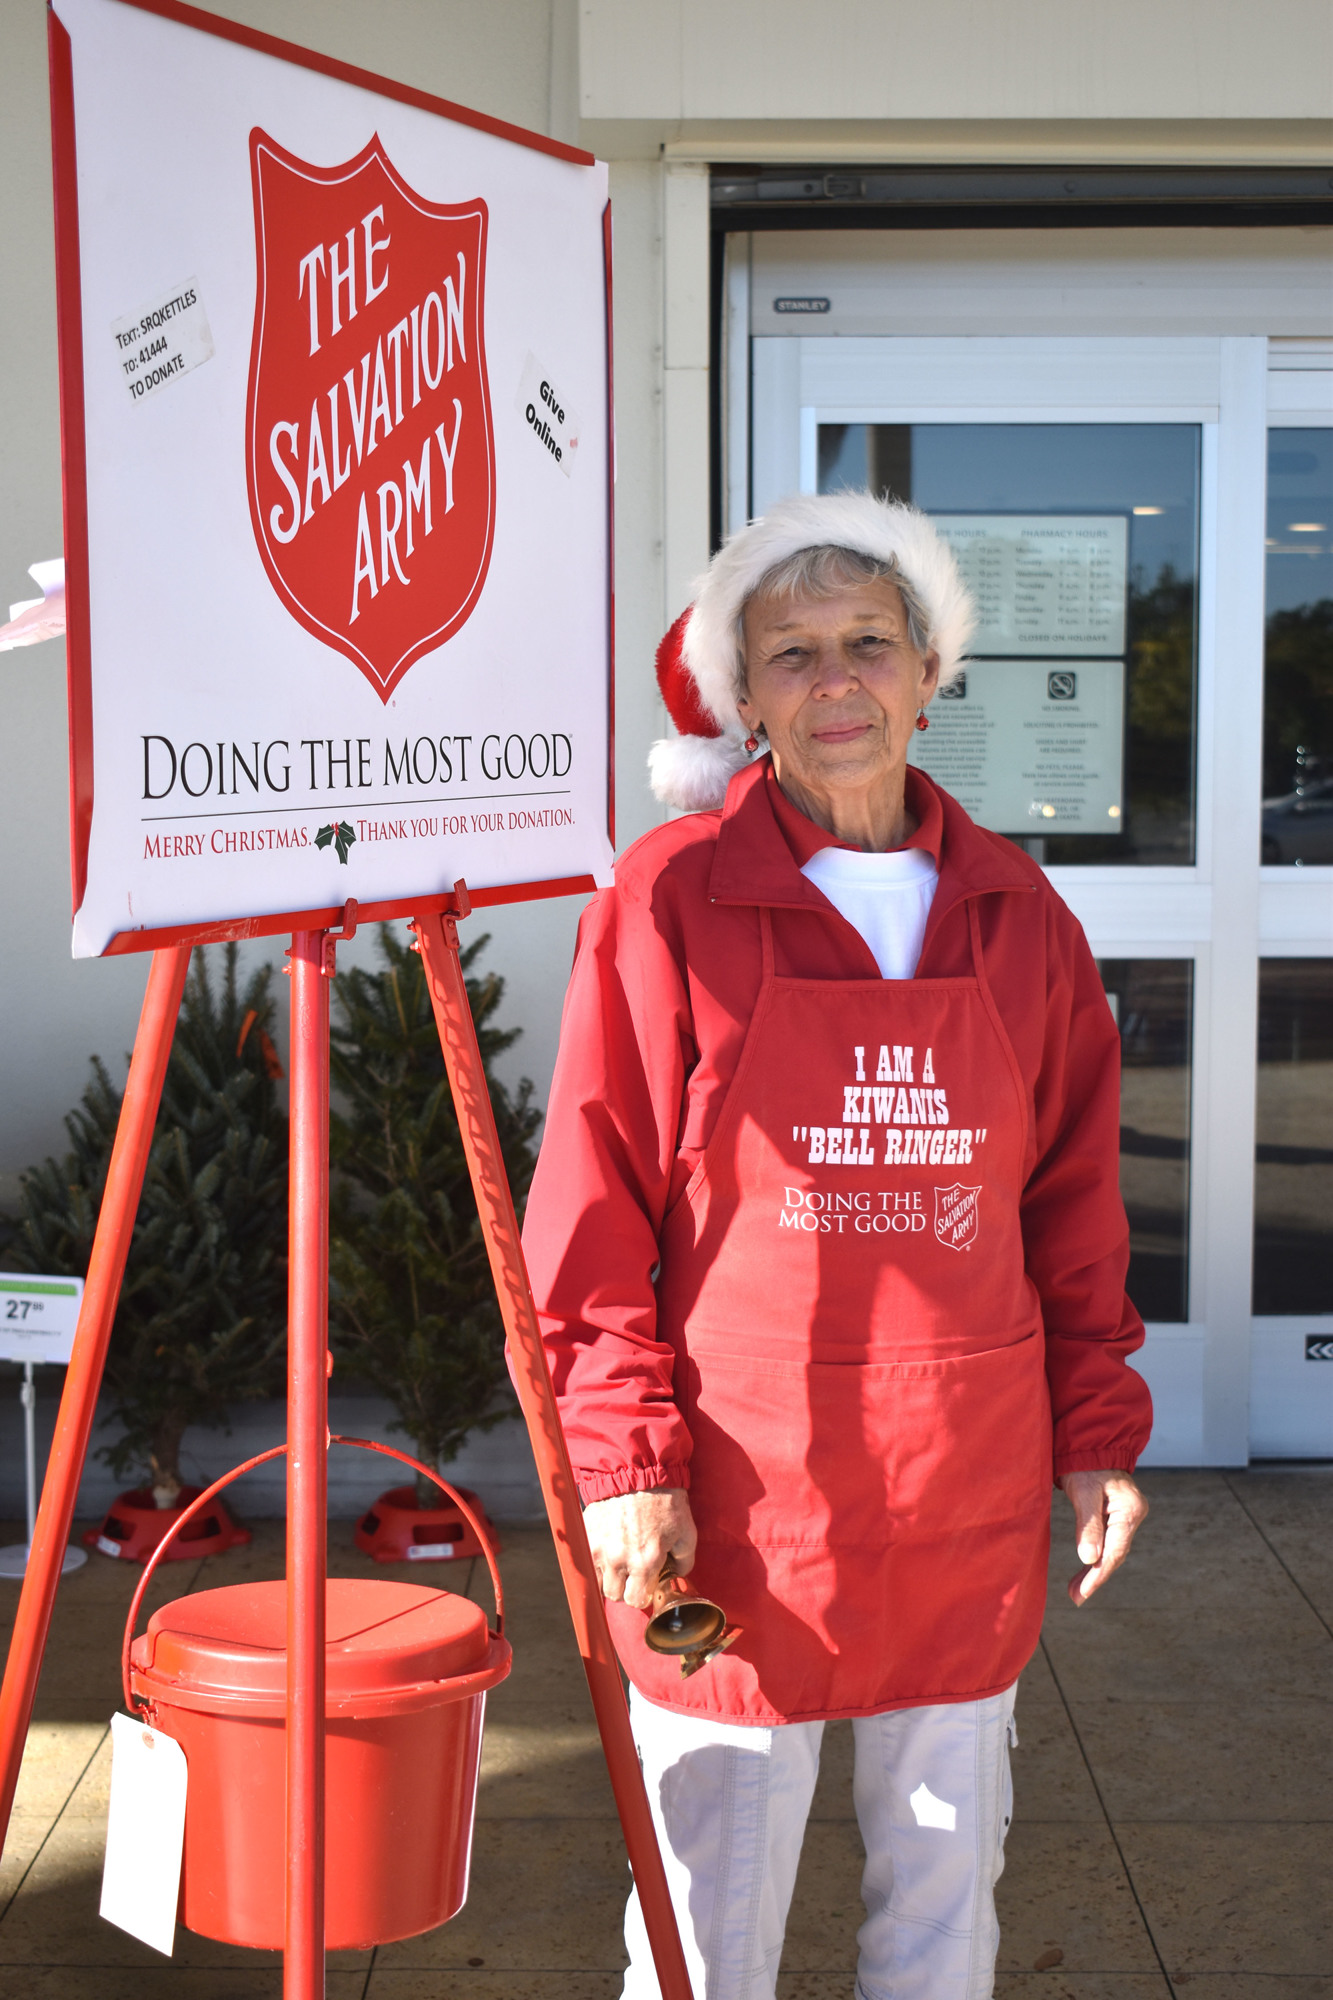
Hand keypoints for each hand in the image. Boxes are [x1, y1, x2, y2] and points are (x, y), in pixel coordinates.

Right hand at [582, 1487, 696, 1610]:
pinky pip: (586, 1561)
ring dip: (608, 1577)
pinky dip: (595, 1561)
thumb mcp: (687, 1532)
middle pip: (615, 1595)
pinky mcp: (586, 1535)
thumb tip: (677, 1574)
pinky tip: (607, 1549)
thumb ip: (685, 1561)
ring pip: (598, 1581)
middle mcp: (619, 1560)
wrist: (637, 1471)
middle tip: (633, 1571)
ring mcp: (600, 1548)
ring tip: (618, 1562)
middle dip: (625, 1587)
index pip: (635, 1601)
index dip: (643, 1595)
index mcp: (645, 1562)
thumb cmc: (664, 1500)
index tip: (646, 1585)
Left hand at [1060, 1469, 1147, 1605]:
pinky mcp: (1117, 1515)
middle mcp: (1133, 1514)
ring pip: (1112, 1550)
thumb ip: (1088, 1525)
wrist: (1089, 1443)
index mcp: (1129, 1510)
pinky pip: (1108, 1541)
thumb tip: (1089, 1559)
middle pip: (1115, 1554)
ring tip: (1076, 1590)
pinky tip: (1086, 1568)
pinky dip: (1096, 1555)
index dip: (1098, 1575)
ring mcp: (1127, 1515)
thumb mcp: (1083, 1492)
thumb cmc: (1085, 1464)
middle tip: (1076, 1597)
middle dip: (1095, 1577)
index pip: (1115, 1551)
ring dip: (1094, 1570)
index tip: (1082, 1594)